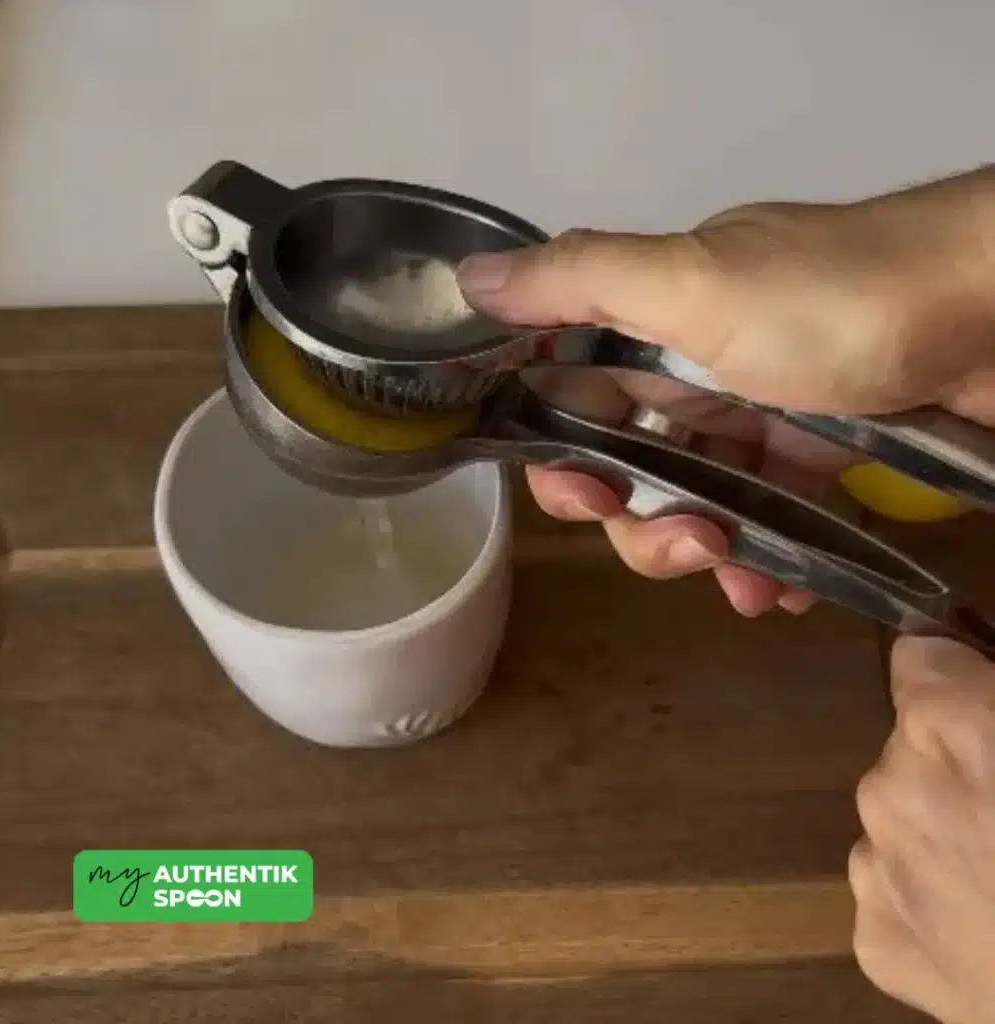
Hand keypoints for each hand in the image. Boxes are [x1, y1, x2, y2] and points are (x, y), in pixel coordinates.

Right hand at [457, 170, 994, 613]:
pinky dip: (766, 558)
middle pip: (629, 465)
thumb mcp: (696, 284)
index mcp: (655, 319)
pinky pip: (769, 514)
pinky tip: (782, 591)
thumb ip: (580, 284)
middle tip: (686, 542)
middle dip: (639, 521)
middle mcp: (698, 367)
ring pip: (695, 499)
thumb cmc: (836, 303)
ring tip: (743, 573)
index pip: (571, 399)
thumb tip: (466, 281)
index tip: (584, 499)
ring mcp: (760, 412)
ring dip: (701, 552)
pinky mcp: (820, 453)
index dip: (561, 457)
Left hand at [850, 636, 994, 1022]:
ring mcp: (875, 869)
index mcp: (944, 726)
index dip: (960, 675)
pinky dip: (937, 909)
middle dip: (962, 767)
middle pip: (914, 750)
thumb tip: (990, 685)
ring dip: (946, 837)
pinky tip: (994, 935)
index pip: (920, 659)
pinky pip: (898, 898)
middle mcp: (889, 788)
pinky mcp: (876, 942)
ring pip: (904, 825)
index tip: (988, 700)